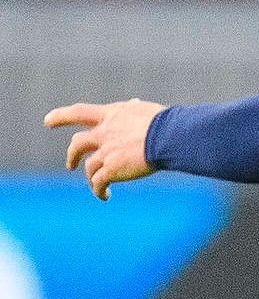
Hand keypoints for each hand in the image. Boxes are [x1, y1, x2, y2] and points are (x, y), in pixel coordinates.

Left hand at [45, 98, 163, 201]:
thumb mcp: (144, 110)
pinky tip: (105, 196)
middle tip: (70, 165)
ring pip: (90, 167)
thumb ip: (134, 109)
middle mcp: (104, 133)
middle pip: (78, 144)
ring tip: (99, 187)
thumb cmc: (165, 122)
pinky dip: (99, 190)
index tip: (48, 121)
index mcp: (111, 116)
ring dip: (92, 178)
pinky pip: (99, 183)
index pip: (79, 113)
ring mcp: (106, 152)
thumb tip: (134, 102)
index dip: (61, 117)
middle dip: (72, 155)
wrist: (169, 137)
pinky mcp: (111, 170)